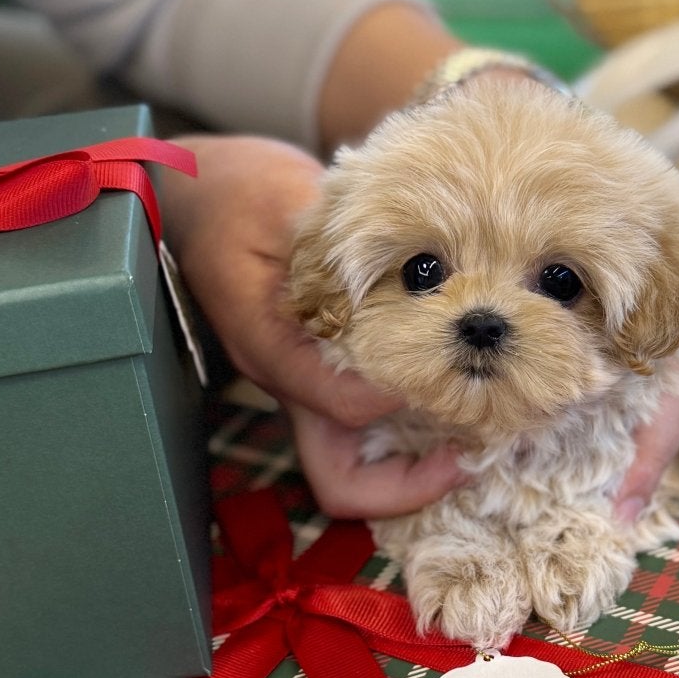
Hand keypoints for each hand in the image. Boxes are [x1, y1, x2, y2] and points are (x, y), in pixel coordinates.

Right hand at [162, 136, 463, 517]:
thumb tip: (401, 301)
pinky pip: (369, 425)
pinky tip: (456, 387)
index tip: (447, 366)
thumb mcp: (286, 205)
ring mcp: (306, 383)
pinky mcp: (324, 370)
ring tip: (477, 430)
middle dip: (408, 486)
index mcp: (274, 349)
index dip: (402, 399)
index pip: (344, 408)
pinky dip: (414, 422)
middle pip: (341, 481)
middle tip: (467, 456)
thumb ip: (334, 257)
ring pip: (356, 463)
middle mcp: (291, 383)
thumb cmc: (241, 192)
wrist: (202, 191)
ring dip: (416, 463)